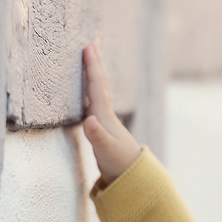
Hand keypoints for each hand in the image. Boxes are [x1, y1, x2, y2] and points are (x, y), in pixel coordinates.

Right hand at [82, 44, 141, 184]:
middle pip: (99, 85)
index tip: (88, 48)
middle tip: (90, 46)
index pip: (96, 87)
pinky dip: (91, 93)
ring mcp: (104, 121)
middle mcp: (105, 115)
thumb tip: (89, 120)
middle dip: (94, 66)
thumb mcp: (105, 150)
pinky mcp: (102, 129)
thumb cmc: (118, 163)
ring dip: (93, 77)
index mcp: (103, 116)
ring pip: (98, 93)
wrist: (133, 176)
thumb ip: (97, 136)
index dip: (91, 68)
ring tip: (90, 63)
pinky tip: (88, 94)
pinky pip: (94, 104)